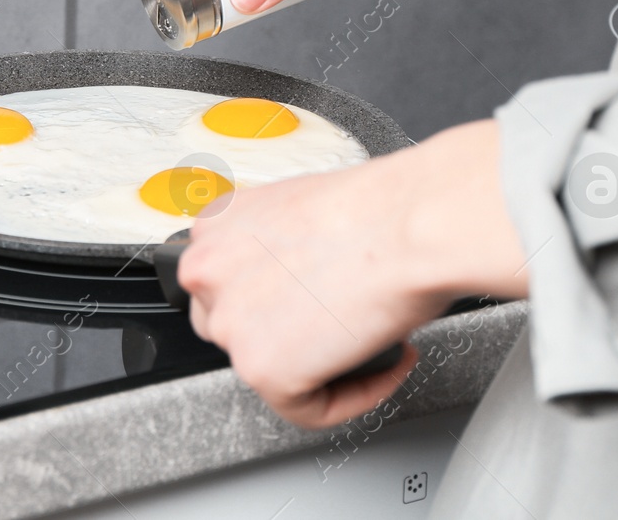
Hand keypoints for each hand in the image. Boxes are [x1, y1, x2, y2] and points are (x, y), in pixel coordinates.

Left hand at [179, 119, 527, 427]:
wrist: (410, 224)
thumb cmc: (378, 208)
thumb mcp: (299, 211)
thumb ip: (276, 250)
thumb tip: (295, 282)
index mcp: (215, 228)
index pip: (226, 283)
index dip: (279, 299)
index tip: (317, 300)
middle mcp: (206, 273)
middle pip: (236, 327)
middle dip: (291, 334)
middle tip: (341, 325)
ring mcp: (230, 324)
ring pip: (269, 370)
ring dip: (323, 366)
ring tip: (369, 343)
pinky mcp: (262, 370)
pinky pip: (307, 409)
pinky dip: (355, 397)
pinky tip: (384, 365)